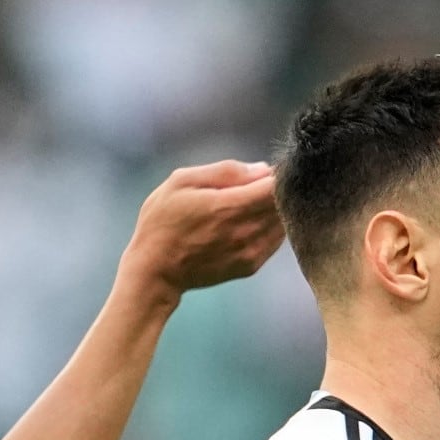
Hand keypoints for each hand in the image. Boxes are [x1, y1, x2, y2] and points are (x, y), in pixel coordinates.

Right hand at [126, 159, 286, 296]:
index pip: (276, 186)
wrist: (156, 270)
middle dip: (278, 191)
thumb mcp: (182, 181)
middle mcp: (246, 231)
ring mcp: (251, 251)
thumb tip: (263, 169)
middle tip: (257, 186)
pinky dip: (270, 228)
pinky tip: (248, 223)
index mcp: (229, 207)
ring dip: (275, 210)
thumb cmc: (162, 221)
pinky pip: (275, 241)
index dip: (277, 174)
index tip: (267, 171)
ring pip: (283, 223)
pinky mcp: (251, 266)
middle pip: (284, 204)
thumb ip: (224, 171)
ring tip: (249, 205)